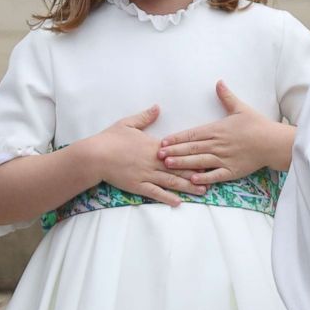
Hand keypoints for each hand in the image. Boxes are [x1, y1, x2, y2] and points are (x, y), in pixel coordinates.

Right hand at [88, 105, 204, 206]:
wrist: (95, 155)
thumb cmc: (110, 138)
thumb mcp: (128, 123)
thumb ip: (145, 116)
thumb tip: (157, 107)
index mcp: (154, 146)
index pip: (178, 151)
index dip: (194, 155)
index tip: (209, 156)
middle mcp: (153, 161)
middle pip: (179, 168)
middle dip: (197, 173)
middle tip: (214, 177)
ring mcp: (146, 175)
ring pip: (171, 182)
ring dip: (188, 187)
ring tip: (203, 191)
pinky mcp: (137, 186)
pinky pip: (155, 193)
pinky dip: (167, 198)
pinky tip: (178, 202)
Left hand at [158, 81, 292, 183]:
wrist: (273, 142)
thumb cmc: (257, 125)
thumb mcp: (241, 108)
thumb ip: (227, 96)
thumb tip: (219, 82)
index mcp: (217, 129)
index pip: (192, 134)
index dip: (176, 138)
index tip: (163, 141)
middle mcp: (218, 144)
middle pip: (192, 148)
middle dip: (174, 151)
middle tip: (157, 154)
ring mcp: (224, 158)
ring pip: (199, 161)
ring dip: (183, 163)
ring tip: (168, 165)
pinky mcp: (232, 171)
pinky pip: (215, 175)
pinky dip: (204, 177)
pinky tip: (192, 179)